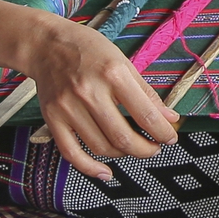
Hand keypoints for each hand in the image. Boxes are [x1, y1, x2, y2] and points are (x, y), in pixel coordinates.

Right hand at [15, 19, 182, 181]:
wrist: (47, 44)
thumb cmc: (89, 50)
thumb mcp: (124, 62)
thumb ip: (146, 93)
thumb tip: (169, 118)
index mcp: (113, 74)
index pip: (145, 114)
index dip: (163, 132)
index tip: (170, 138)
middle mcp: (89, 92)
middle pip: (123, 138)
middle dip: (145, 150)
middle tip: (154, 148)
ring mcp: (68, 108)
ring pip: (101, 147)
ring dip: (123, 155)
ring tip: (132, 148)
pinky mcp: (52, 119)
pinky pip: (72, 153)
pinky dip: (90, 168)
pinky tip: (105, 173)